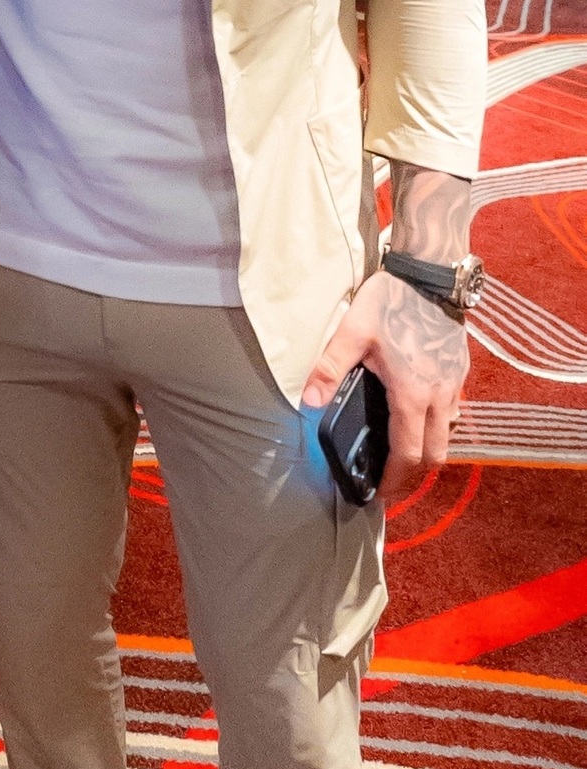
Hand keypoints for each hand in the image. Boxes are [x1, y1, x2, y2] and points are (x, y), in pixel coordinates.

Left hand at [302, 270, 468, 500]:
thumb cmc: (391, 301)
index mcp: (413, 395)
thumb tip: (307, 402)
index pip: (408, 454)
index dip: (394, 480)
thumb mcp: (353, 332)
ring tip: (402, 452)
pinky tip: (418, 416)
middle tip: (390, 480)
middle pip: (435, 455)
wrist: (431, 273)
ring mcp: (455, 384)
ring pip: (448, 435)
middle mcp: (440, 397)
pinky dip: (438, 427)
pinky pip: (453, 412)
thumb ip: (329, 369)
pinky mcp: (460, 371)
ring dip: (428, 450)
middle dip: (413, 474)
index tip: (380, 494)